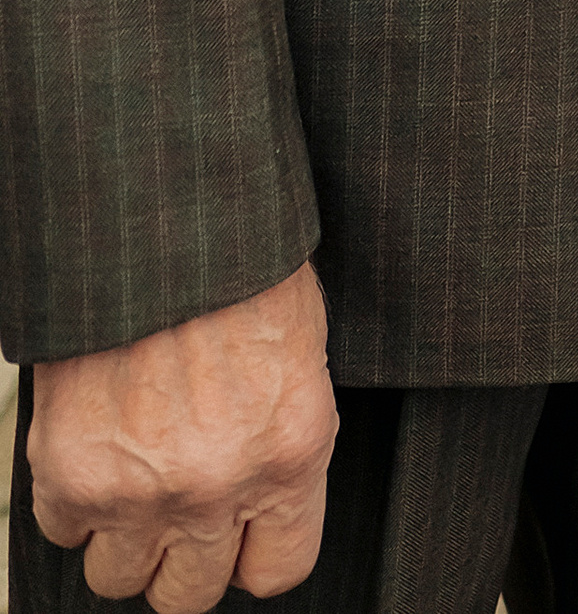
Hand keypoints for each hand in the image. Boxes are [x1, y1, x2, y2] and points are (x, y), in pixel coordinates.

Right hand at [27, 261, 334, 609]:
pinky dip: (72, 497)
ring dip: (121, 533)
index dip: (252, 552)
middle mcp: (218, 486)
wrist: (164, 218)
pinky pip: (62, 530)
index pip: (278, 571)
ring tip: (133, 469)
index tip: (238, 531)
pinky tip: (94, 440)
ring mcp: (140, 490)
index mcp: (291, 453)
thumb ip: (283, 440)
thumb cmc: (242, 265)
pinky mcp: (71, 475)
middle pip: (187, 595)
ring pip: (117, 578)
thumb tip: (263, 497)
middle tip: (177, 503)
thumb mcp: (298, 353)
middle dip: (181, 556)